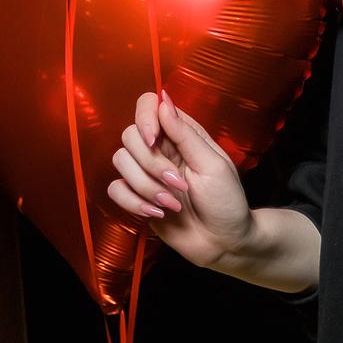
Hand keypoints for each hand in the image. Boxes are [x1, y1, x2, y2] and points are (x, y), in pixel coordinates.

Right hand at [107, 88, 253, 268]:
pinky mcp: (137, 197)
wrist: (224, 242)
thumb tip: (163, 100)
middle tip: (179, 184)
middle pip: (129, 136)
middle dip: (151, 164)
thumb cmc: (226, 201)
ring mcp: (147, 173)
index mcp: (182, 134)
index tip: (153, 140)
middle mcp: (161, 149)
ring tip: (173, 204)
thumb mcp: (213, 165)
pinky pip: (115, 189)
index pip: (148, 105)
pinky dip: (133, 202)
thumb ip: (185, 134)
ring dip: (146, 187)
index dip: (144, 118)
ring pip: (120, 162)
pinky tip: (157, 213)